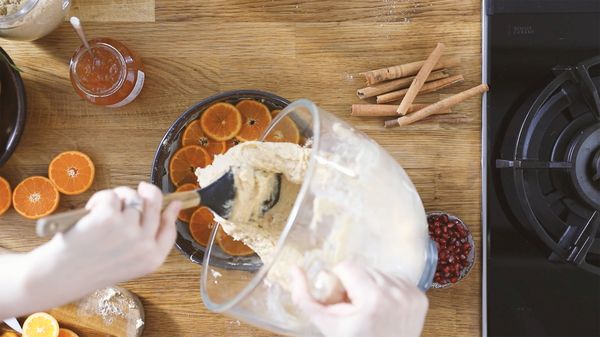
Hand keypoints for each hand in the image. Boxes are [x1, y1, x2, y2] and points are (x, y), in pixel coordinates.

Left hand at [15, 182, 180, 315]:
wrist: (61, 276)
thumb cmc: (90, 269)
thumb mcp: (128, 262)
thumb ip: (146, 241)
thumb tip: (167, 210)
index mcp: (152, 259)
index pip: (170, 229)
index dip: (171, 212)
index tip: (172, 202)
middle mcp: (144, 245)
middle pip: (155, 204)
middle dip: (147, 192)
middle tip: (138, 188)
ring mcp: (129, 230)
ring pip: (132, 197)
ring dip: (116, 198)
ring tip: (99, 211)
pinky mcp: (109, 217)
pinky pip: (112, 195)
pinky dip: (100, 198)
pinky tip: (91, 211)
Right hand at [291, 261, 427, 336]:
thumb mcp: (326, 325)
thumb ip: (305, 298)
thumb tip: (295, 270)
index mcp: (373, 298)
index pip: (347, 266)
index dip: (340, 282)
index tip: (342, 300)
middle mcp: (396, 293)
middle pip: (364, 268)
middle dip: (354, 284)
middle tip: (354, 307)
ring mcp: (411, 294)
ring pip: (379, 272)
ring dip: (370, 286)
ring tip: (368, 309)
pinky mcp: (420, 296)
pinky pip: (395, 280)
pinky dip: (386, 291)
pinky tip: (382, 308)